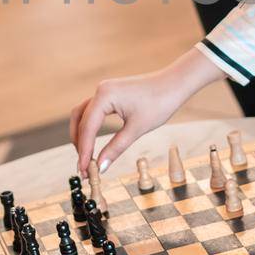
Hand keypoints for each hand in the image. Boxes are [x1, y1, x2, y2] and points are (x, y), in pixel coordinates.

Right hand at [70, 49, 225, 173]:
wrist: (175, 84)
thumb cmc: (160, 103)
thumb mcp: (137, 129)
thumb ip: (116, 148)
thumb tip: (101, 167)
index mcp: (104, 96)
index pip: (87, 128)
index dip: (84, 151)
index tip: (84, 170)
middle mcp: (100, 90)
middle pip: (79, 120)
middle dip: (79, 144)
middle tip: (83, 166)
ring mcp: (105, 90)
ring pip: (83, 114)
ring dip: (81, 135)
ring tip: (86, 156)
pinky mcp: (111, 93)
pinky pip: (93, 111)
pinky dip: (90, 127)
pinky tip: (93, 141)